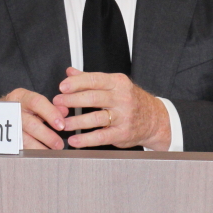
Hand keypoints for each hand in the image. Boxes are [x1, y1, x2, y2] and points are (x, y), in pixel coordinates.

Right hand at [0, 87, 69, 149]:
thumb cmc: (22, 106)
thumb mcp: (34, 101)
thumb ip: (51, 106)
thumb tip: (64, 111)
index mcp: (21, 96)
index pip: (36, 102)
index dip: (50, 113)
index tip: (61, 125)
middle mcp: (13, 110)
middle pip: (31, 124)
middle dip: (47, 136)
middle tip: (59, 144)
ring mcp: (8, 125)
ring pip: (24, 139)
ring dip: (40, 147)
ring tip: (52, 152)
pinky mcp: (7, 138)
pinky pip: (20, 148)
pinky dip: (32, 152)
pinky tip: (42, 156)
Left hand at [53, 67, 170, 149]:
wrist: (155, 119)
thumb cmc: (130, 100)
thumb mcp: (114, 84)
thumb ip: (90, 79)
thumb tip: (69, 72)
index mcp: (118, 83)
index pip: (94, 79)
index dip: (76, 83)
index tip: (62, 87)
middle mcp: (122, 98)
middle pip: (93, 97)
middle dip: (72, 100)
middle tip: (57, 103)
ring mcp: (123, 117)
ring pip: (96, 118)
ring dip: (76, 121)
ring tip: (62, 123)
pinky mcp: (123, 134)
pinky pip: (102, 137)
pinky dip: (86, 139)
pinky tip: (74, 140)